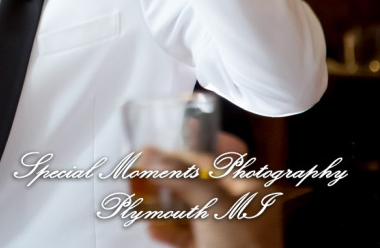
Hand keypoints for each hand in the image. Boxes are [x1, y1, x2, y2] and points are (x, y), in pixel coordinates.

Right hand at [140, 147, 283, 247]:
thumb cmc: (238, 245)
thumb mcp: (213, 205)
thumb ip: (181, 177)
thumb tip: (148, 153)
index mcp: (252, 189)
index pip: (209, 162)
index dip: (177, 157)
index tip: (148, 155)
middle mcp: (243, 207)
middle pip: (198, 186)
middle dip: (168, 184)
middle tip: (140, 177)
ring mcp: (229, 231)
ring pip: (192, 212)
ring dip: (165, 209)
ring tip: (141, 204)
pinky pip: (190, 236)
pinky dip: (171, 232)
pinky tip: (152, 230)